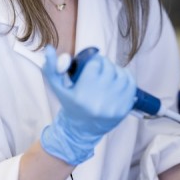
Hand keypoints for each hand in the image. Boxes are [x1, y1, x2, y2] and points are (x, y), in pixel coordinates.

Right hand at [40, 45, 135, 164]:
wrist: (81, 130)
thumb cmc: (70, 105)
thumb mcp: (57, 88)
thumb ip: (51, 68)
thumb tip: (48, 48)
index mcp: (81, 95)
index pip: (95, 64)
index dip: (94, 60)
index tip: (92, 64)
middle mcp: (98, 101)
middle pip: (109, 68)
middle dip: (104, 64)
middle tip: (100, 68)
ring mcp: (113, 107)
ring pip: (121, 74)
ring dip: (116, 70)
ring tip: (109, 74)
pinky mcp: (123, 110)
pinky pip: (131, 85)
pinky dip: (127, 78)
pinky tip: (119, 79)